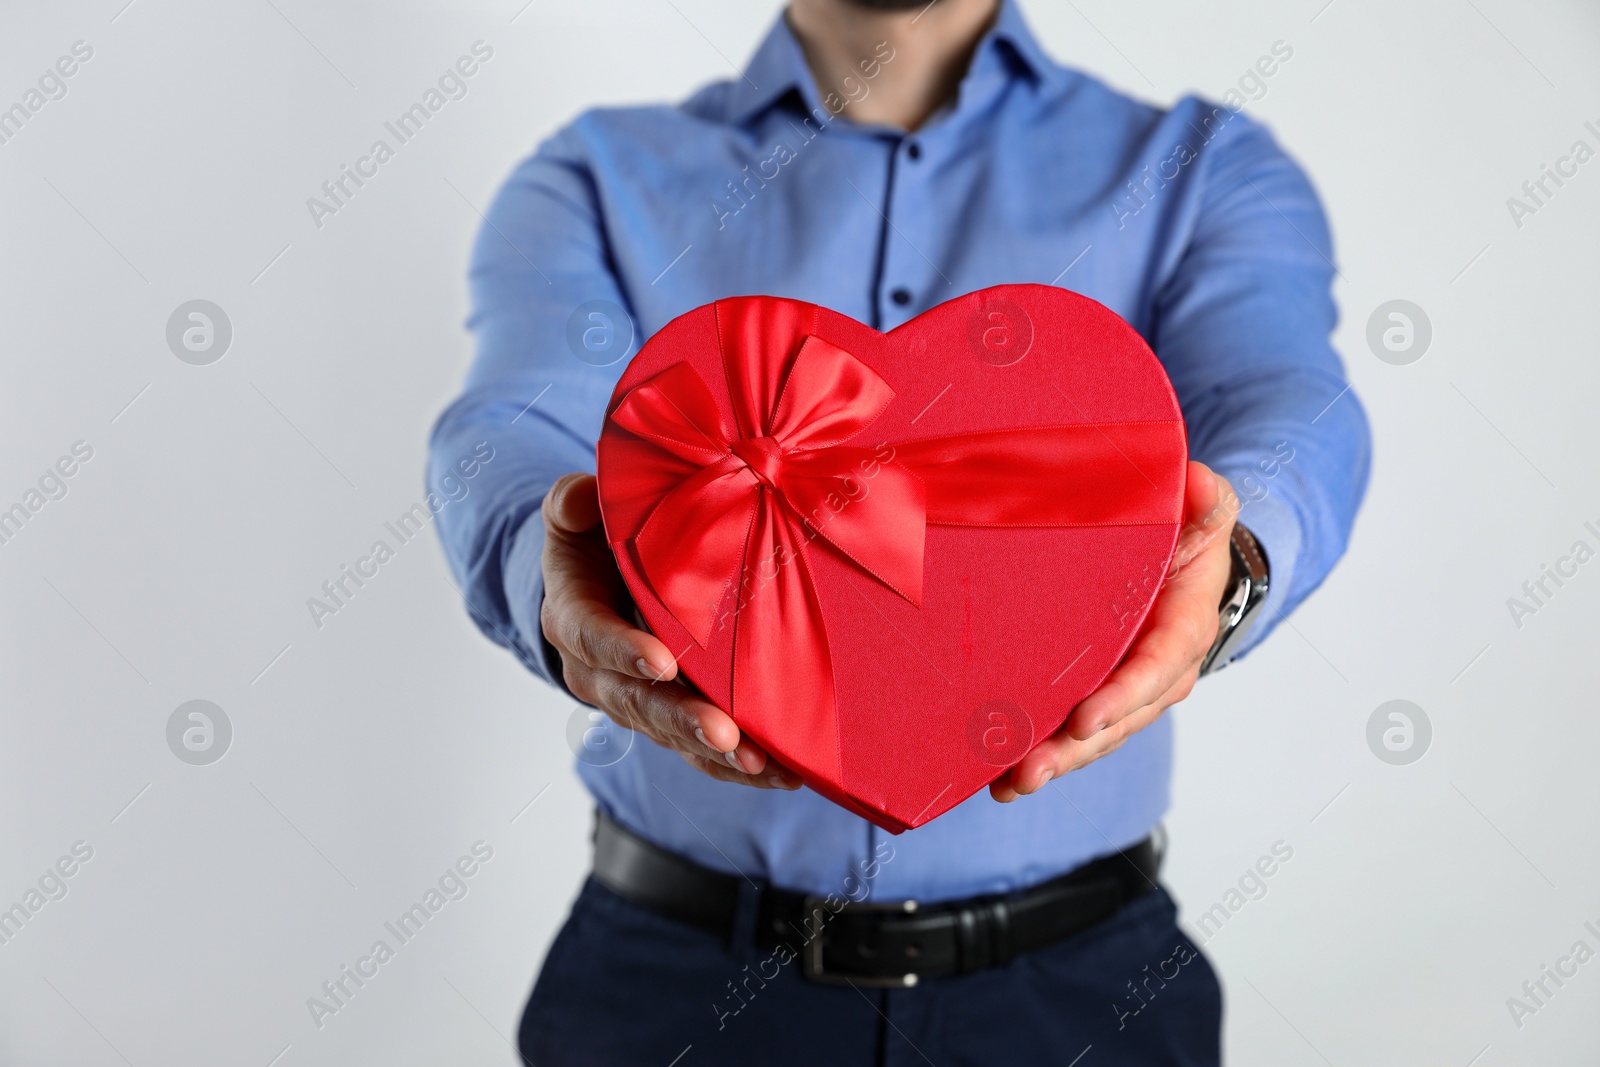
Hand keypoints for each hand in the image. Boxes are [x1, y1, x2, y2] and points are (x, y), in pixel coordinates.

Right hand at [539, 473, 800, 788]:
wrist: (597, 580)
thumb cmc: (594, 538)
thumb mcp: (576, 513)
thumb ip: (574, 504)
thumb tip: (578, 495)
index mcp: (572, 617)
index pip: (592, 637)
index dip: (624, 652)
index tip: (663, 663)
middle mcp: (598, 672)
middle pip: (638, 704)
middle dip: (683, 719)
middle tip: (723, 734)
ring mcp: (635, 701)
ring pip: (672, 735)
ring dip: (716, 753)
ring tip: (759, 763)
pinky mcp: (670, 717)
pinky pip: (700, 750)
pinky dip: (738, 764)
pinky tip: (782, 770)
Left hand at [991, 461, 1240, 801]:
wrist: (1190, 565)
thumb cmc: (1190, 536)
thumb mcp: (1206, 512)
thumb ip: (1208, 501)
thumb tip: (1201, 483)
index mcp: (1184, 628)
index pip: (1156, 667)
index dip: (1123, 696)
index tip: (1084, 720)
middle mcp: (1159, 673)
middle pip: (1118, 720)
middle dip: (1074, 749)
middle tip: (1029, 768)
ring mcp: (1129, 692)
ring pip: (1094, 738)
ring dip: (1053, 763)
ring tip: (1009, 783)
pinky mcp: (1100, 697)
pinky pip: (1073, 734)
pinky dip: (1040, 755)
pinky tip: (997, 779)